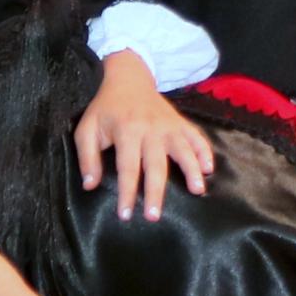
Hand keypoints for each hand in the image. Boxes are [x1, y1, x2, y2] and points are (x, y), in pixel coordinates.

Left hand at [73, 50, 214, 219]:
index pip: (127, 167)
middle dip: (156, 192)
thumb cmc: (106, 108)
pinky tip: (208, 169)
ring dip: (191, 170)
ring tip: (197, 191)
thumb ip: (87, 157)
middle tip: (154, 216)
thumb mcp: (87, 128)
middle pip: (155, 164)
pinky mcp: (180, 122)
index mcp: (126, 130)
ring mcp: (169, 125)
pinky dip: (204, 151)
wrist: (128, 78)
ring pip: (183, 149)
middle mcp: (150, 129)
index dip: (127, 193)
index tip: (126, 215)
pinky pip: (196, 137)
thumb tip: (90, 185)